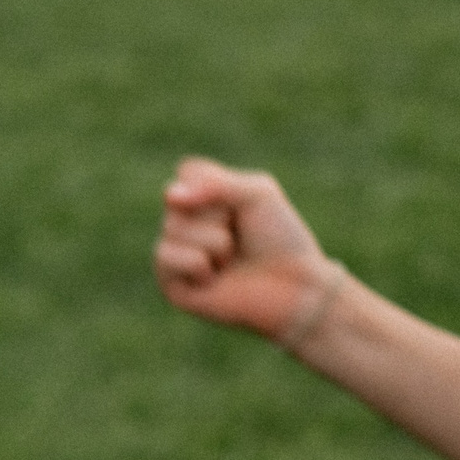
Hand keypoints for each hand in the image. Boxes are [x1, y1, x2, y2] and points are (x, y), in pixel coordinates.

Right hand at [155, 156, 332, 339]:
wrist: (294, 287)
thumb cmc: (279, 238)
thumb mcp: (257, 193)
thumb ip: (214, 183)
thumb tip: (171, 195)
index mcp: (203, 196)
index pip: (188, 172)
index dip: (218, 186)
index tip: (243, 206)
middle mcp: (183, 222)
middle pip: (178, 199)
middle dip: (220, 217)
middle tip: (239, 238)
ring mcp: (175, 252)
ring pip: (172, 227)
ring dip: (215, 243)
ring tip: (230, 260)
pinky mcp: (171, 283)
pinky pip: (165, 256)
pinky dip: (198, 264)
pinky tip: (215, 278)